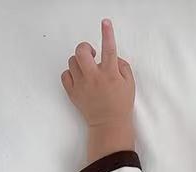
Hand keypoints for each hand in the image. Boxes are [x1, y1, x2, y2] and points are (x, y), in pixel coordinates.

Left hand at [61, 20, 135, 159]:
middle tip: (91, 54)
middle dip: (85, 48)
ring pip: (72, 61)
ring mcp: (82, 85)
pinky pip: (65, 75)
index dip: (107, 33)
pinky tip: (79, 78)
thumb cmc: (120, 104)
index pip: (109, 49)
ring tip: (86, 70)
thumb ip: (122, 66)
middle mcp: (94, 78)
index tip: (105, 23)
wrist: (109, 125)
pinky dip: (71, 74)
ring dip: (79, 62)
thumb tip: (112, 57)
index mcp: (110, 74)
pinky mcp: (73, 93)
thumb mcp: (130, 84)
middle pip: (81, 51)